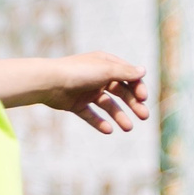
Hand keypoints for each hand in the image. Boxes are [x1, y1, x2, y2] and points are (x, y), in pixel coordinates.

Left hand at [30, 53, 150, 134]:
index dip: (137, 87)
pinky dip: (100, 122)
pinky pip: (91, 115)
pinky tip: (109, 130)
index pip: (128, 76)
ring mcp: (87, 91)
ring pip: (108, 105)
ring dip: (119, 116)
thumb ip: (126, 73)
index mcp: (106, 64)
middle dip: (133, 104)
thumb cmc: (78, 72)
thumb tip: (143, 70)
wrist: (49, 82)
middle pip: (121, 92)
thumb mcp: (106, 70)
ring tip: (128, 128)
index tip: (143, 98)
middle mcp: (98, 77)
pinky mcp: (77, 104)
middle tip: (144, 116)